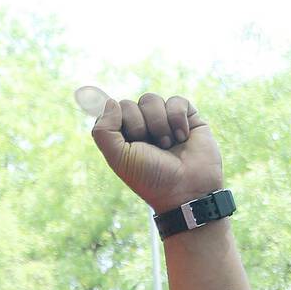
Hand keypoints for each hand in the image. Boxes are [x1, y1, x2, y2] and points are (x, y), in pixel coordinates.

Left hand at [92, 94, 222, 214]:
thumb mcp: (119, 159)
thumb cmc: (151, 178)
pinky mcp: (187, 118)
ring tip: (168, 146)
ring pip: (153, 100)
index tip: (132, 142)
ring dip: (160, 124)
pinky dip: (178, 119)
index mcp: (124, 137)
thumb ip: (104, 131)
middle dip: (142, 126)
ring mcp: (164, 121)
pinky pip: (177, 101)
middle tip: (153, 149)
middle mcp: (143, 128)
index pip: (114, 110)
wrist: (187, 189)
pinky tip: (183, 137)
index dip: (123, 122)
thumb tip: (111, 101)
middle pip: (134, 104)